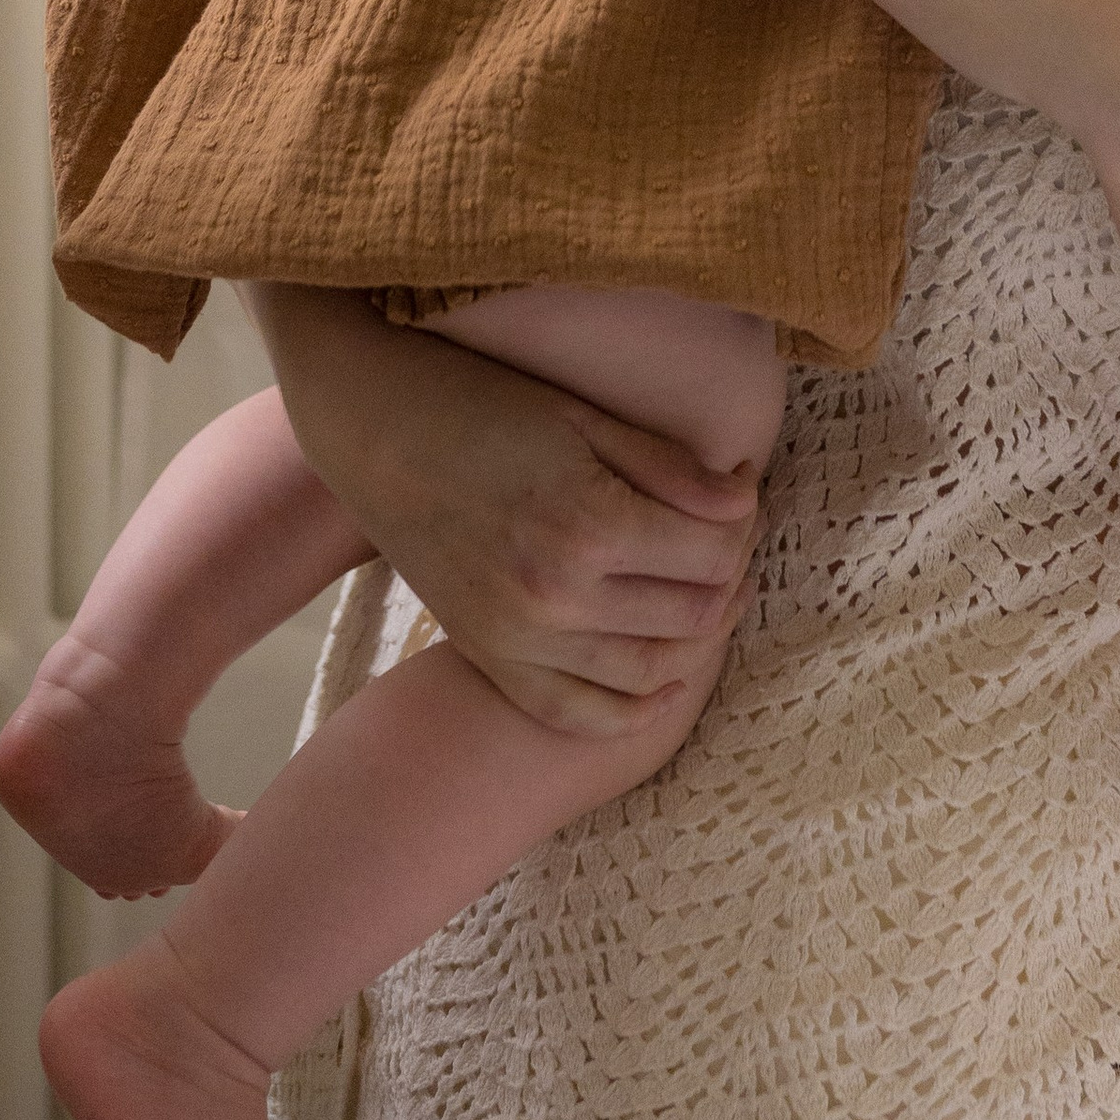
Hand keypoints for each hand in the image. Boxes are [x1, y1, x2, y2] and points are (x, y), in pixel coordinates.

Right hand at [248, 286, 757, 739]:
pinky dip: (632, 709)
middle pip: (693, 615)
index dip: (745, 524)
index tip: (743, 497)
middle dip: (728, 577)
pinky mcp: (491, 660)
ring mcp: (520, 641)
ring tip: (706, 595)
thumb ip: (671, 469)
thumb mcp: (584, 419)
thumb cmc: (481, 406)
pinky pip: (580, 714)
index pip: (714, 552)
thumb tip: (746, 502)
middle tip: (728, 541)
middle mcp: (558, 598)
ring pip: (651, 671)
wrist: (373, 432)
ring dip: (694, 639)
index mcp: (588, 524)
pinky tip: (662, 680)